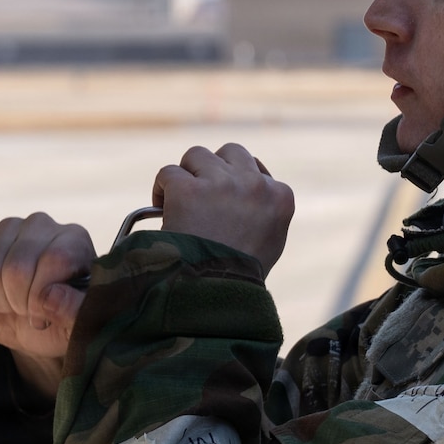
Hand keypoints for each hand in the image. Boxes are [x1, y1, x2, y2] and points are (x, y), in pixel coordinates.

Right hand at [0, 213, 94, 399]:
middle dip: (17, 302)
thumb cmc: (62, 320)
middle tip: (26, 311)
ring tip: (11, 303)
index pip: (54, 259)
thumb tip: (50, 295)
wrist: (34, 323)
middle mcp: (43, 226)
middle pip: (16, 267)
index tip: (43, 318)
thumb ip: (75, 311)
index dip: (41, 296)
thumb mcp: (79, 324)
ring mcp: (9, 227)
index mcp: (74, 241)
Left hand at [153, 143, 293, 274]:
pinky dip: (162, 189)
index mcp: (280, 197)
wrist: (216, 291)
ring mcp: (222, 184)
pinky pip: (170, 172)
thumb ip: (266, 213)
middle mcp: (255, 184)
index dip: (235, 183)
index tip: (222, 202)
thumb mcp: (271, 241)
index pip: (257, 170)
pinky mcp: (189, 189)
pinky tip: (164, 209)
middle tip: (200, 194)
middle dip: (213, 169)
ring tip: (180, 202)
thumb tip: (250, 200)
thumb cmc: (240, 276)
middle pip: (231, 152)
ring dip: (187, 175)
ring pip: (197, 155)